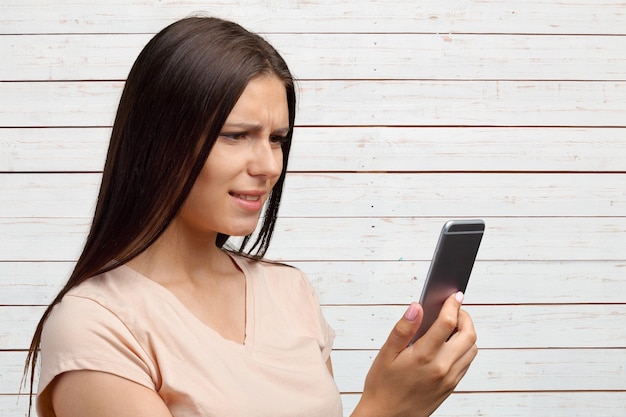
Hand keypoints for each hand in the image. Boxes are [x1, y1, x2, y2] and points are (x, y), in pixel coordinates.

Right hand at [352, 292, 477, 416]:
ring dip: (467, 333)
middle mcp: (442, 368)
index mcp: (425, 356)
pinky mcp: (451, 387)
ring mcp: (449, 379)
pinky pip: (466, 363)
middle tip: (454, 309)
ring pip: (472, 350)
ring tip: (452, 325)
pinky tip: (449, 344)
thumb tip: (416, 307)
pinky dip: (464, 348)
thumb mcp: (386, 354)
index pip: (448, 323)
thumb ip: (404, 328)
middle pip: (468, 335)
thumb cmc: (382, 386)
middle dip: (465, 317)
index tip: (454, 296)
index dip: (453, 305)